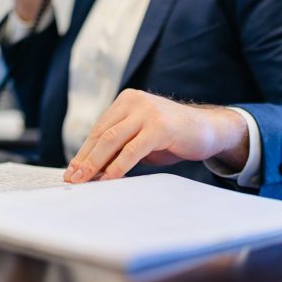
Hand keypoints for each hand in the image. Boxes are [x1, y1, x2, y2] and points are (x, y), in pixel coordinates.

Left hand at [63, 89, 248, 182]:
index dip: (84, 151)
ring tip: (85, 180)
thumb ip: (120, 147)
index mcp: (126, 101)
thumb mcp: (142, 139)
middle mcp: (134, 101)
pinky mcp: (159, 126)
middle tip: (73, 178)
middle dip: (85, 159)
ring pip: (111, 140)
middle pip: (101, 134)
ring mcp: (147, 112)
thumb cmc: (174, 137)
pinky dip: (118, 166)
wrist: (209, 130)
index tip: (72, 170)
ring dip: (95, 163)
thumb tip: (92, 170)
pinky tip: (109, 179)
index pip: (98, 129)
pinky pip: (132, 150)